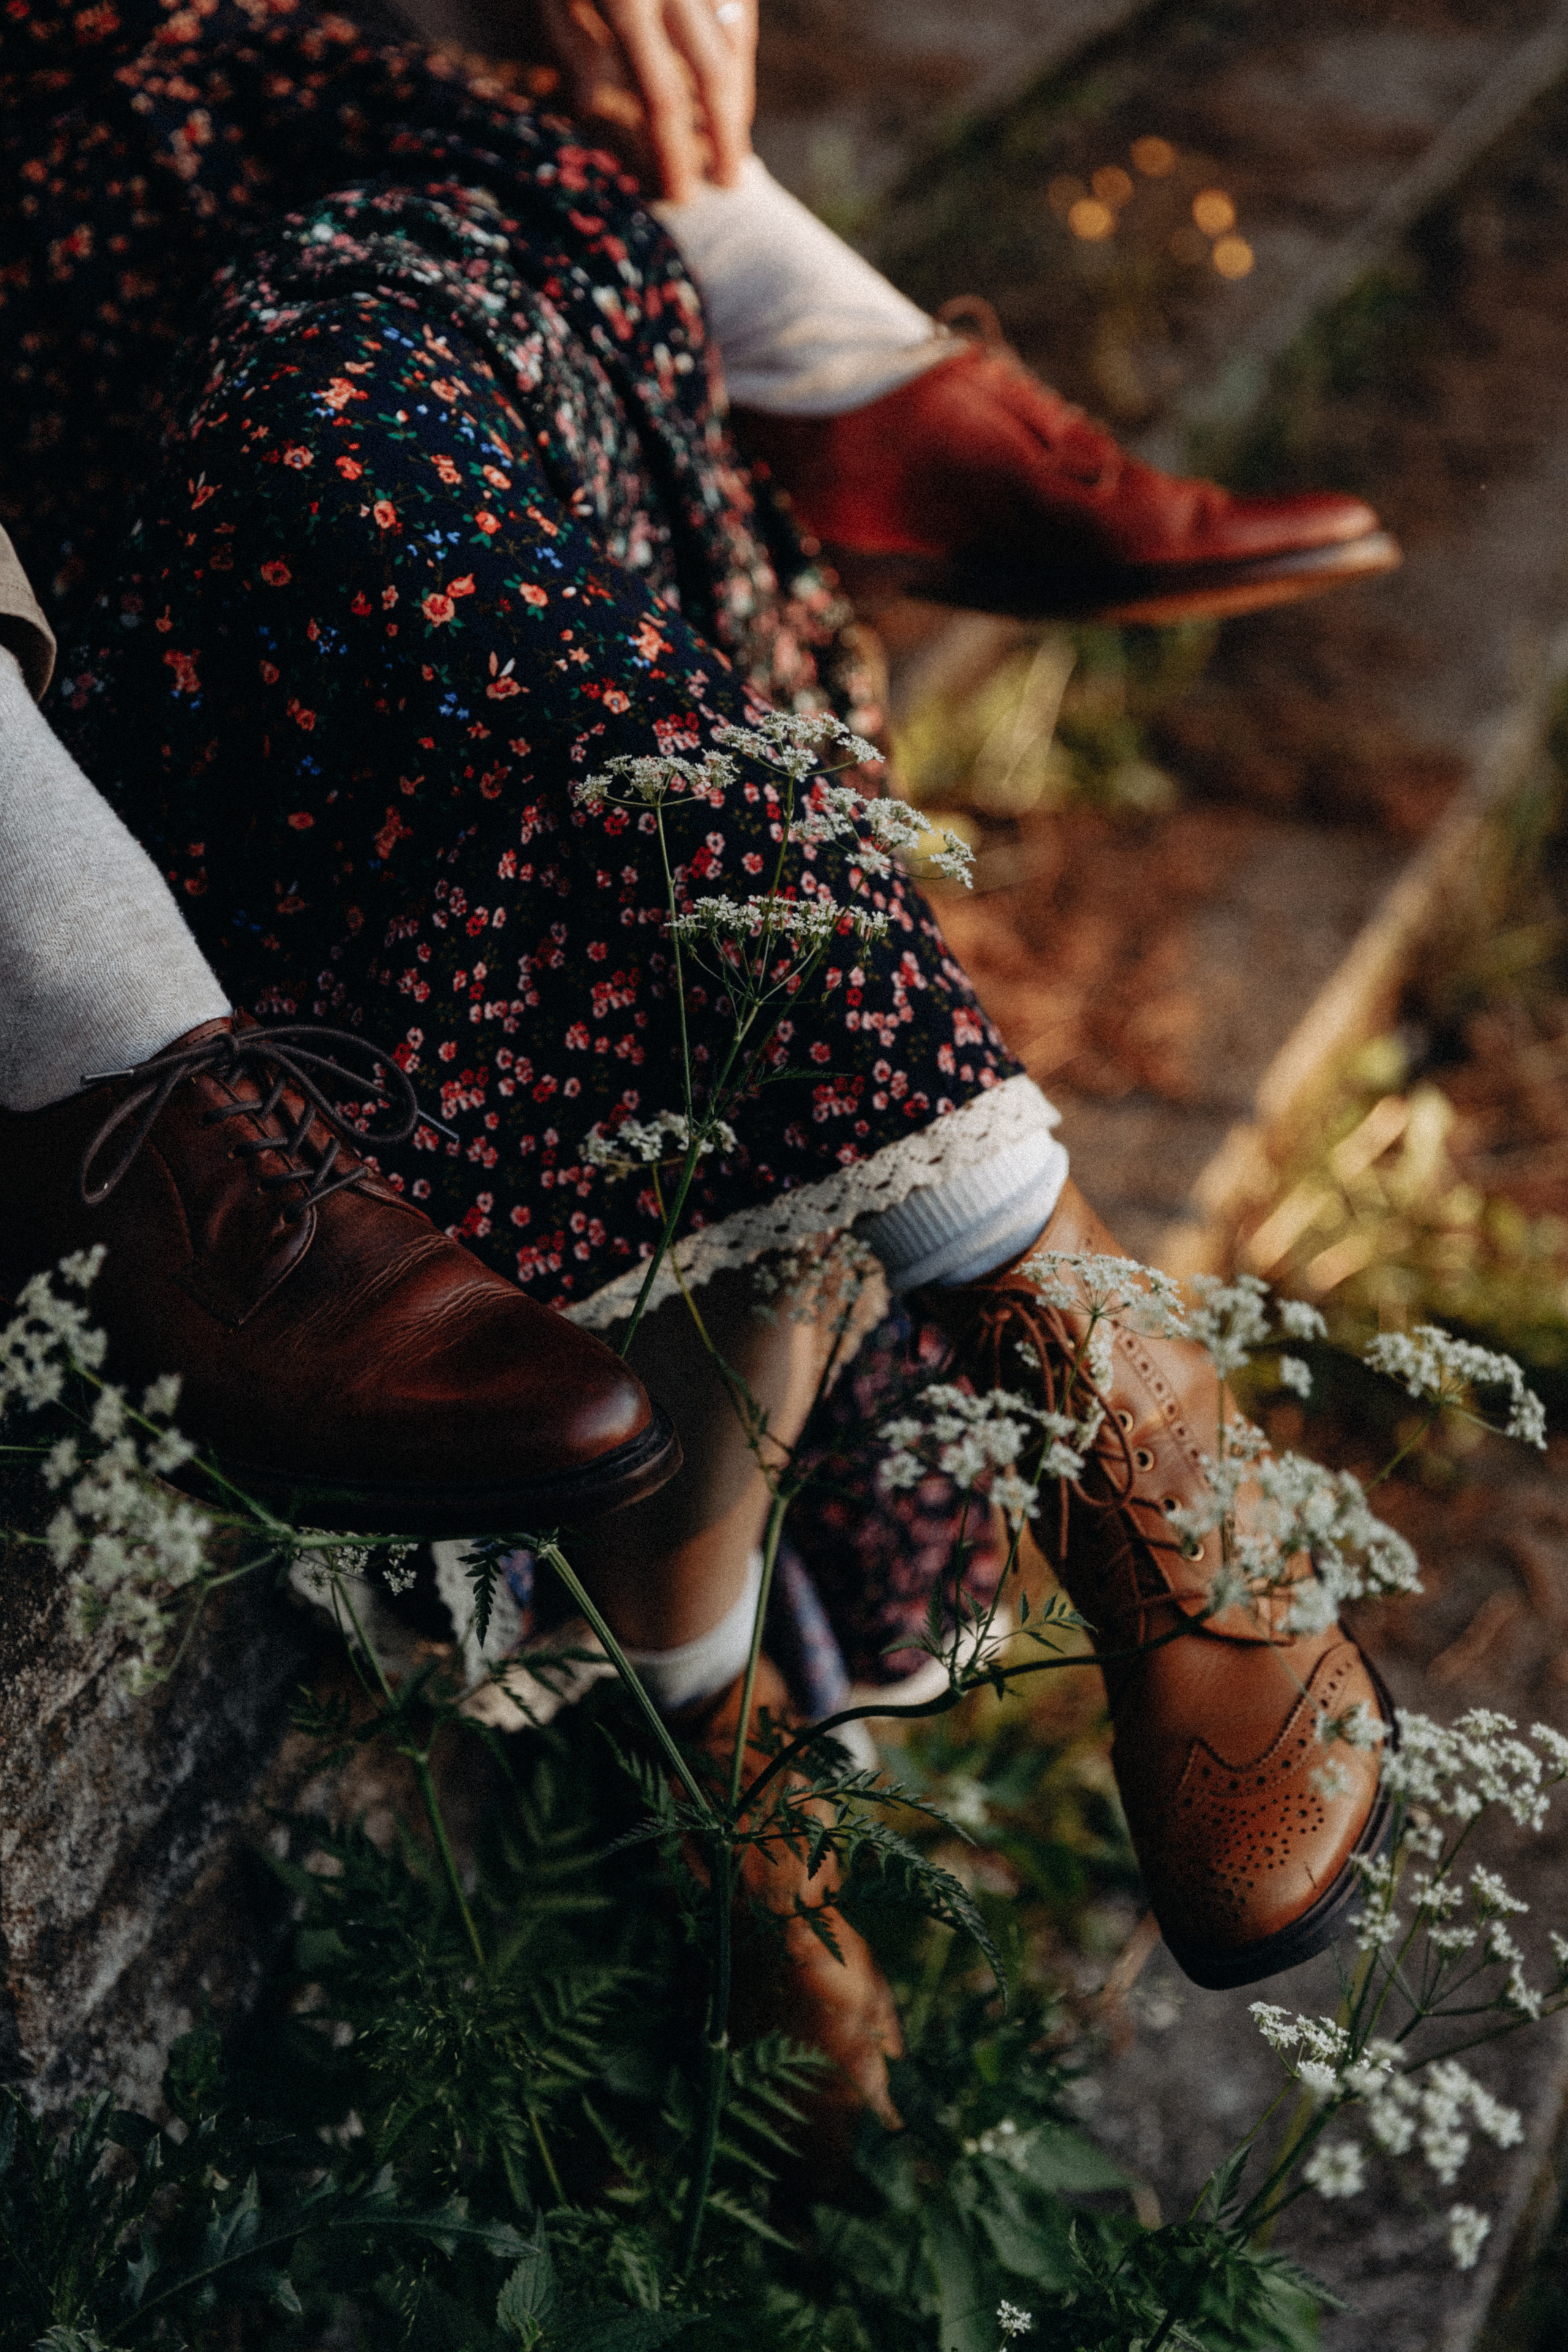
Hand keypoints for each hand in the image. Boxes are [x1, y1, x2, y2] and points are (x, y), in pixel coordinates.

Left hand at [537, 0, 756, 203]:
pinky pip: (740, 11)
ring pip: (735, 44)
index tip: (683, 197)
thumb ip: (572, 46)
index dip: (675, 154)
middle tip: (729, 184)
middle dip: (726, 137)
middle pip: (714, 77)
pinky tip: (731, 85)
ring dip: (737, 100)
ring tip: (733, 143)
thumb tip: (587, 107)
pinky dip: (738, 54)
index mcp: (628, 0)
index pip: (662, 98)